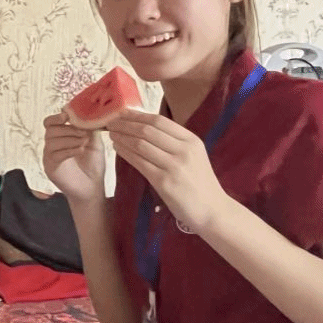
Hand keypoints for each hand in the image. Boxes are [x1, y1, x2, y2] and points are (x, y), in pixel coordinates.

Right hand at [42, 112, 105, 202]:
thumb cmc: (92, 166)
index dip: (57, 117)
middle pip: (50, 130)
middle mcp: (52, 146)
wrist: (92, 188)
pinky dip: (69, 150)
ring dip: (69, 139)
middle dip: (68, 129)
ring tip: (84, 143)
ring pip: (51, 141)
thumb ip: (89, 128)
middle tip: (83, 133)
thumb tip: (89, 113)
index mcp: (60, 137)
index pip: (50, 122)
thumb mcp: (94, 142)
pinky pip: (55, 155)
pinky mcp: (51, 168)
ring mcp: (49, 157)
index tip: (68, 115)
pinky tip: (80, 150)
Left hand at [107, 111, 229, 232]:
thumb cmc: (200, 183)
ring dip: (122, 137)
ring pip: (141, 144)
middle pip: (148, 130)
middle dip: (126, 124)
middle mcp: (184, 150)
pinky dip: (125, 153)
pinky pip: (139, 162)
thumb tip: (146, 128)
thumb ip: (175, 143)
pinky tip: (117, 149)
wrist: (212, 210)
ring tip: (111, 134)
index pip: (160, 121)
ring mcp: (174, 166)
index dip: (137, 115)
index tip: (122, 112)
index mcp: (191, 140)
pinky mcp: (164, 181)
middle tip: (110, 122)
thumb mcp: (193, 156)